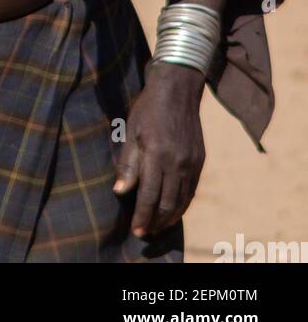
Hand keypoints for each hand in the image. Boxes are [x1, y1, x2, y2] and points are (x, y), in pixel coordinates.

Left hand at [113, 62, 205, 238]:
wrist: (177, 90)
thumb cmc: (148, 108)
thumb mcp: (131, 132)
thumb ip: (128, 163)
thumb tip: (121, 191)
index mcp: (158, 155)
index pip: (150, 195)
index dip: (143, 216)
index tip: (136, 231)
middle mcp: (178, 163)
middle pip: (168, 203)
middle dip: (156, 222)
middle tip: (145, 232)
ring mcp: (192, 163)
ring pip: (182, 200)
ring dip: (170, 217)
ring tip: (157, 226)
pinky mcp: (200, 160)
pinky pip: (191, 190)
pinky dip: (182, 204)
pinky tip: (173, 209)